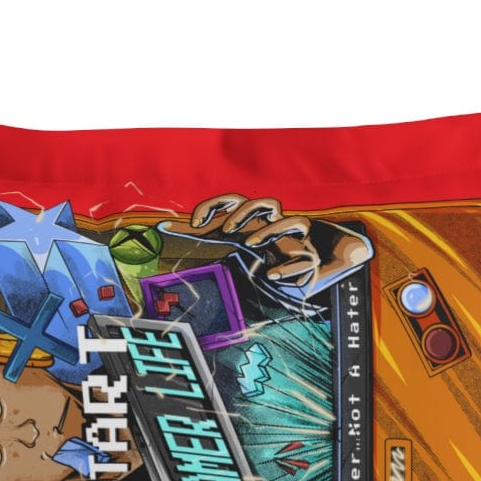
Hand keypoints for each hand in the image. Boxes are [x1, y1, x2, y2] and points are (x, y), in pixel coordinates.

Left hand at [161, 193, 372, 294]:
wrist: (320, 259)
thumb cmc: (269, 246)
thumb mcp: (233, 240)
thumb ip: (201, 232)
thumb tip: (161, 225)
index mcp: (251, 220)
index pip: (231, 202)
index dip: (212, 207)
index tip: (195, 222)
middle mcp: (270, 223)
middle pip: (258, 203)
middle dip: (243, 213)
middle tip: (227, 230)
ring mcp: (291, 236)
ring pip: (285, 216)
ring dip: (269, 230)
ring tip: (251, 245)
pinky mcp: (309, 256)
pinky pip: (305, 257)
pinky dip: (288, 269)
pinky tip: (270, 278)